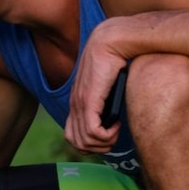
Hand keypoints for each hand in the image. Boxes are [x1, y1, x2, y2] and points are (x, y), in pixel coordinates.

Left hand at [64, 37, 126, 152]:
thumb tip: (114, 114)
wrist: (109, 41)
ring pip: (84, 142)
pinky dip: (106, 135)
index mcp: (77, 102)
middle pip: (77, 144)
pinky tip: (117, 125)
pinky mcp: (89, 100)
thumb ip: (105, 100)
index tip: (107, 134)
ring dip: (104, 143)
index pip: (72, 136)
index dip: (90, 144)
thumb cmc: (113, 60)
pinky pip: (92, 132)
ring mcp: (80, 103)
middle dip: (98, 148)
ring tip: (115, 131)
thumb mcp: (107, 86)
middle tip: (113, 137)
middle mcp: (75, 105)